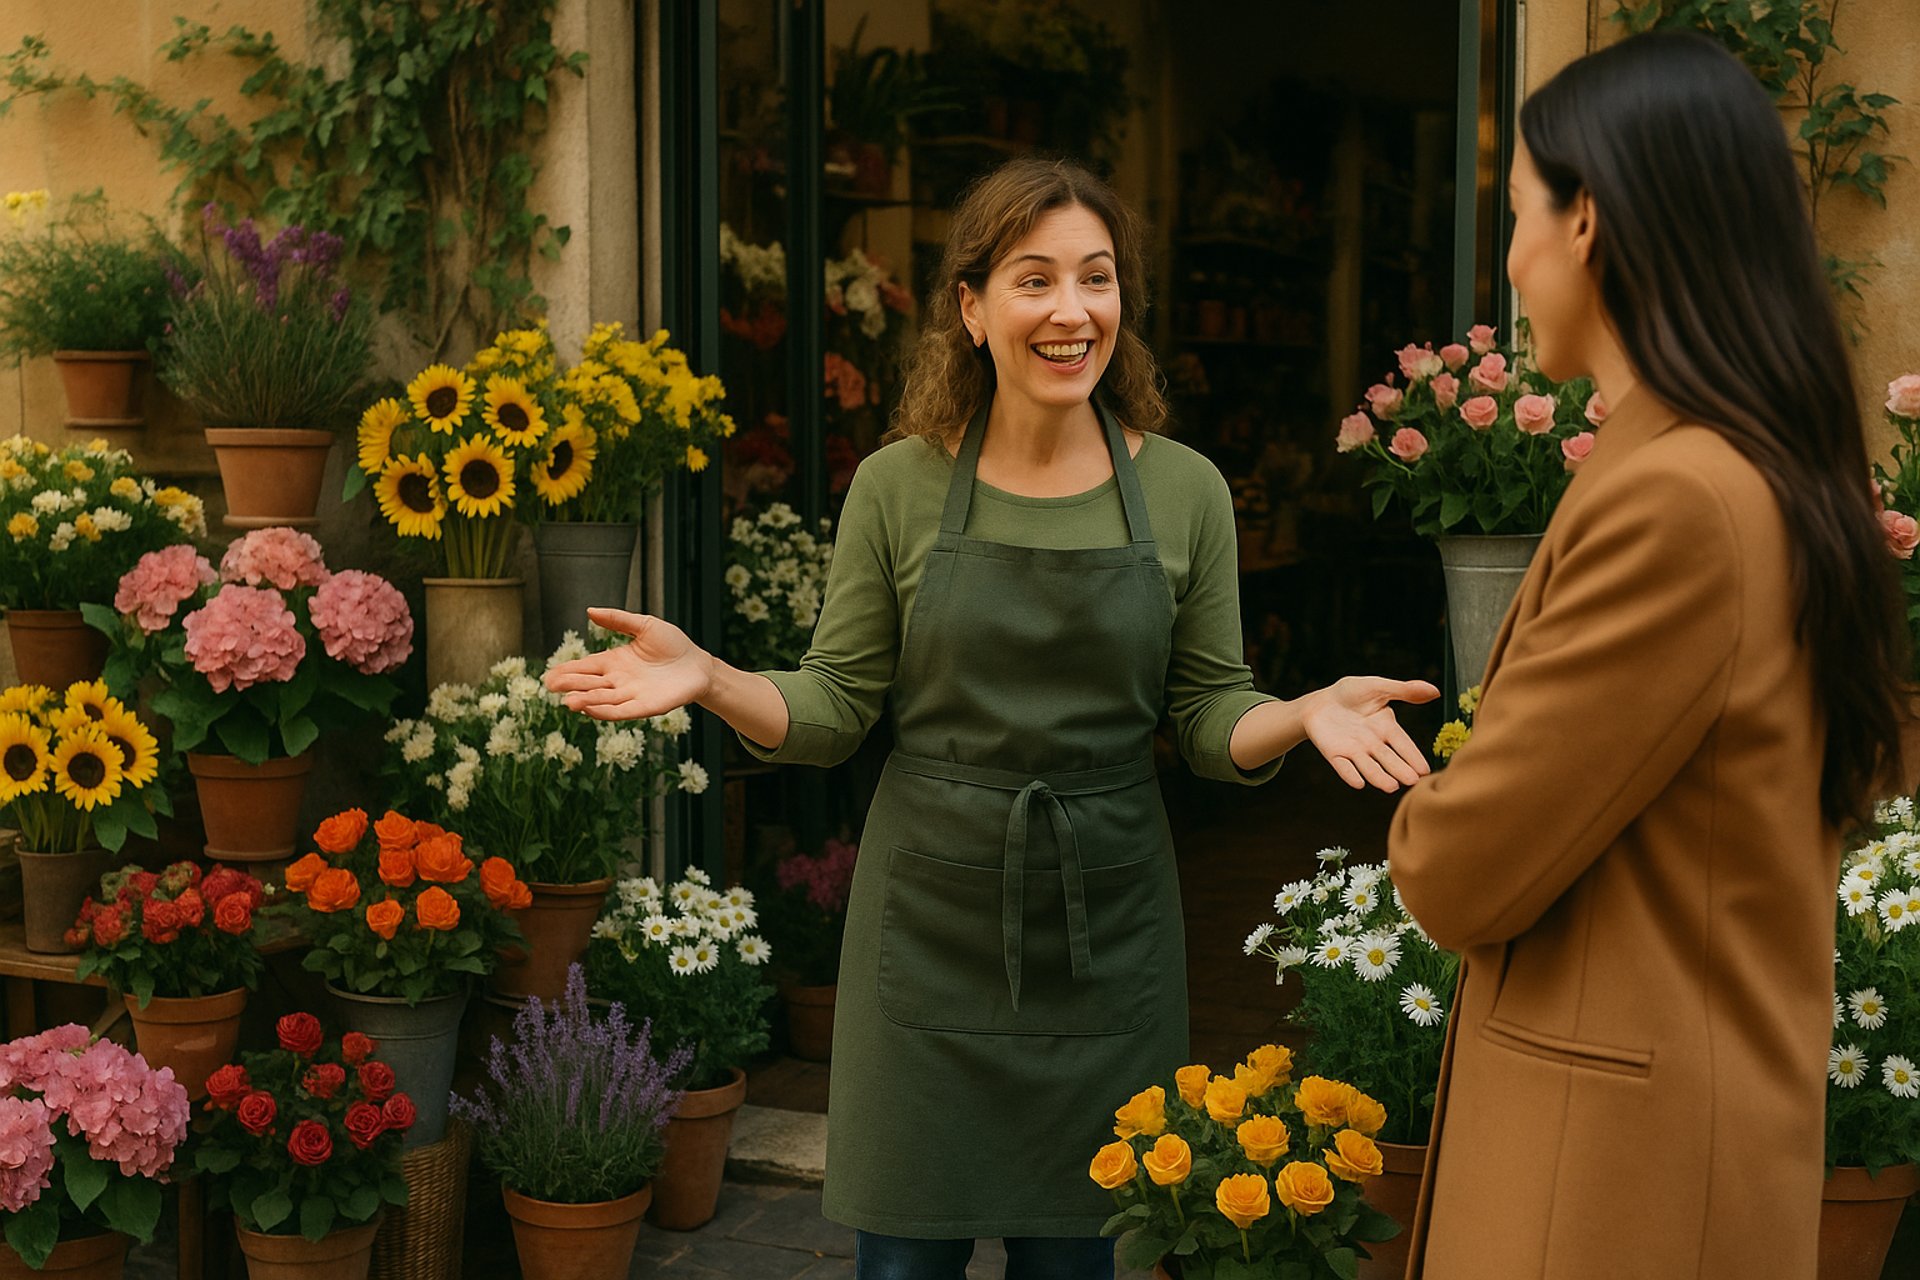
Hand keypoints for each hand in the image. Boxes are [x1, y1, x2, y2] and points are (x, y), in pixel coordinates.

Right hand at [542, 607, 714, 721]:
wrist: (699, 665)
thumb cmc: (673, 645)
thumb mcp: (644, 625)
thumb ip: (617, 620)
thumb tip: (589, 610)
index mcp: (614, 661)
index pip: (585, 667)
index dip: (568, 671)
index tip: (549, 675)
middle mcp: (618, 680)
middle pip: (589, 684)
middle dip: (571, 686)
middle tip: (550, 686)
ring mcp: (630, 695)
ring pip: (602, 700)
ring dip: (585, 701)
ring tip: (568, 702)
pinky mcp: (644, 707)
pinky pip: (621, 711)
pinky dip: (605, 711)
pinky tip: (590, 709)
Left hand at [1300, 676, 1440, 792]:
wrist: (1319, 702)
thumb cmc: (1350, 693)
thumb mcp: (1378, 687)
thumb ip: (1404, 690)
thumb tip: (1436, 691)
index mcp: (1386, 728)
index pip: (1403, 744)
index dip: (1413, 756)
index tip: (1424, 770)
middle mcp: (1373, 744)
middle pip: (1388, 759)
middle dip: (1400, 769)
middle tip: (1412, 781)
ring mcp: (1354, 751)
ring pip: (1368, 766)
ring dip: (1378, 776)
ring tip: (1391, 787)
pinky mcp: (1335, 754)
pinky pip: (1343, 766)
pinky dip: (1350, 774)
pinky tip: (1358, 783)